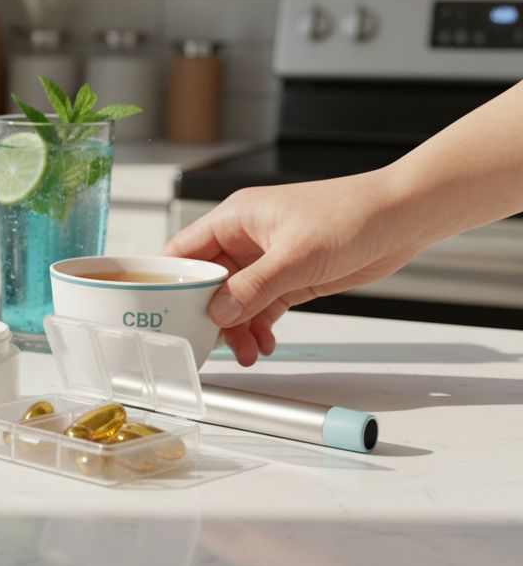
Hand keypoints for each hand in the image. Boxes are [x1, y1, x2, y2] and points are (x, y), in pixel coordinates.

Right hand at [164, 171, 422, 365]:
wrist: (402, 218)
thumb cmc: (352, 214)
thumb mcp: (296, 256)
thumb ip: (254, 287)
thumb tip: (219, 312)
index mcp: (235, 218)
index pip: (185, 251)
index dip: (170, 280)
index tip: (163, 311)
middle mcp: (246, 238)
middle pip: (208, 282)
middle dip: (209, 314)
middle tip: (211, 342)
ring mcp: (267, 259)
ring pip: (236, 300)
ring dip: (238, 327)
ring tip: (247, 351)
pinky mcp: (289, 277)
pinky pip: (261, 306)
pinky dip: (259, 327)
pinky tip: (264, 343)